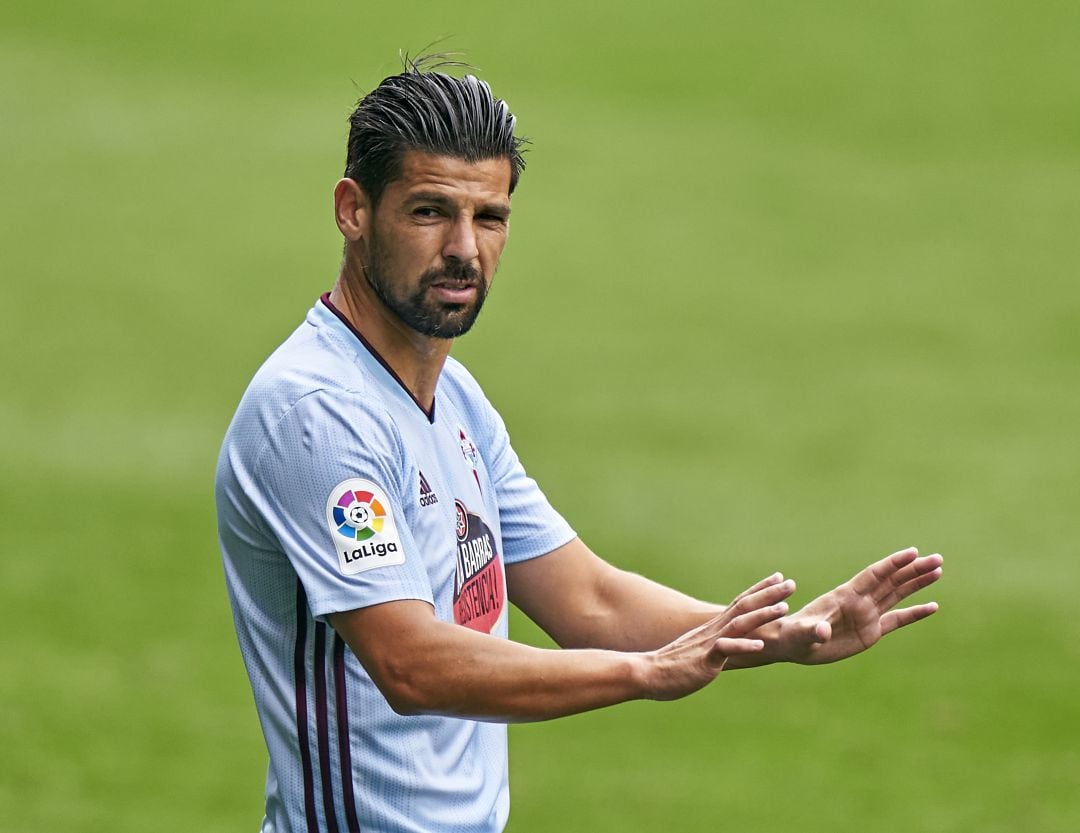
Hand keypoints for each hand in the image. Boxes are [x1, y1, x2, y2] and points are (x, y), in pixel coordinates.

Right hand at [643, 573, 795, 699]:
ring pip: (738, 624)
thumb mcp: (697, 650)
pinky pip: (724, 650)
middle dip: (769, 594)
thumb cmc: (671, 666)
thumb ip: (711, 644)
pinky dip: (742, 646)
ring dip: (762, 615)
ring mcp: (709, 643)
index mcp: (714, 628)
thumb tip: (721, 644)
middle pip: (744, 606)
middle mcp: (714, 630)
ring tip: (783, 609)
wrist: (647, 673)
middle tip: (792, 583)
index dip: (760, 590)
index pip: (740, 602)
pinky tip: (760, 646)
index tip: (779, 578)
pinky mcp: (704, 660)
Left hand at [773, 547, 942, 664]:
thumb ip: (814, 630)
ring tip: (938, 570)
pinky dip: (915, 613)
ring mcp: (867, 615)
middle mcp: (860, 601)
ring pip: (897, 594)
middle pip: (892, 580)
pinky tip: (932, 606)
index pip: (874, 575)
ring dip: (917, 583)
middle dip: (914, 569)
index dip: (893, 563)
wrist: (793, 644)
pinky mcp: (871, 632)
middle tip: (938, 558)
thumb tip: (822, 631)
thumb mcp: (803, 633)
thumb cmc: (794, 635)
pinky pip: (897, 619)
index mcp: (846, 596)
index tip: (913, 552)